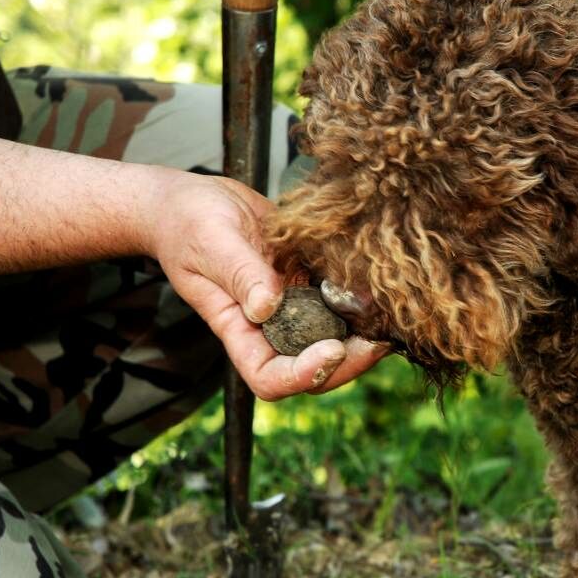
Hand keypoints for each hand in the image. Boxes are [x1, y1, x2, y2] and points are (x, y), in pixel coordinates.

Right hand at [145, 171, 387, 399]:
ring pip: (333, 336)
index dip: (303, 375)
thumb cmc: (188, 223)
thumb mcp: (211, 243)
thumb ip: (240, 274)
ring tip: (390, 314)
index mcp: (238, 329)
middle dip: (349, 362)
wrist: (193, 199)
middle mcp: (268, 325)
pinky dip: (361, 298)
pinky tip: (381, 282)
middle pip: (312, 367)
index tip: (332, 348)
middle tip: (380, 339)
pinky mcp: (308, 279)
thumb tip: (267, 307)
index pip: (269, 377)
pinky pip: (339, 299)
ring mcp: (292, 303)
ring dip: (363, 333)